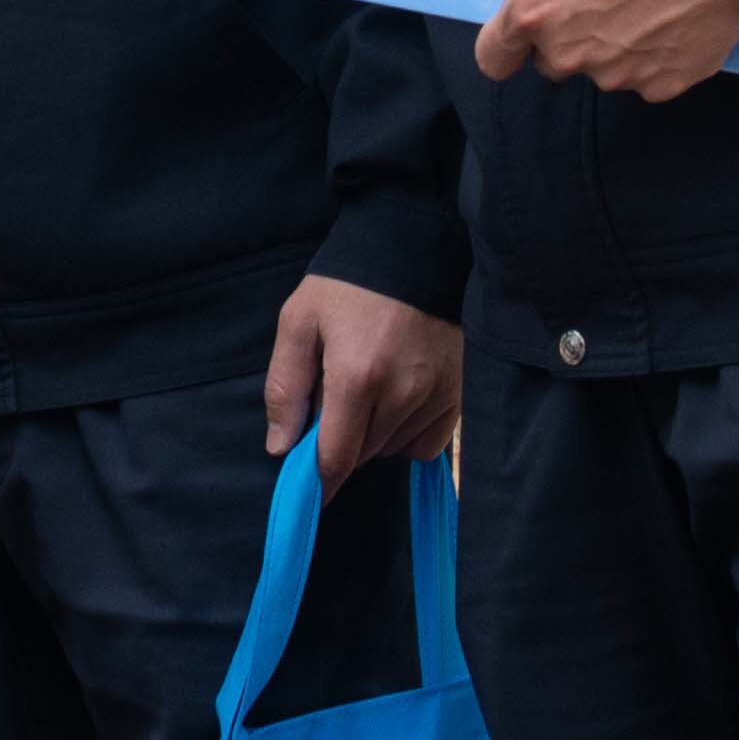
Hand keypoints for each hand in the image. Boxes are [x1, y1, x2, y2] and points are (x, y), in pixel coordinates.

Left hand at [268, 273, 465, 476]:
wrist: (412, 248)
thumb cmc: (347, 286)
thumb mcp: (299, 322)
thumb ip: (285, 387)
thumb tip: (280, 448)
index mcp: (357, 377)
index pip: (336, 458)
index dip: (317, 482)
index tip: (307, 491)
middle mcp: (403, 392)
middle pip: (363, 456)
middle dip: (341, 443)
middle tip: (332, 405)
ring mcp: (436, 395)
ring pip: (394, 450)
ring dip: (373, 438)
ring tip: (366, 393)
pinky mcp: (458, 393)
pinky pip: (428, 444)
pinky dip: (407, 436)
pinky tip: (395, 405)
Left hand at [445, 0, 738, 99]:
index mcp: (535, 12)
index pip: (493, 58)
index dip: (504, 41)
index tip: (524, 20)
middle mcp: (573, 54)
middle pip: (550, 61)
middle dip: (563, 32)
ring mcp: (623, 73)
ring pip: (600, 69)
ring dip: (609, 43)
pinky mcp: (669, 81)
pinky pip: (648, 79)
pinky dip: (654, 54)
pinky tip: (669, 14)